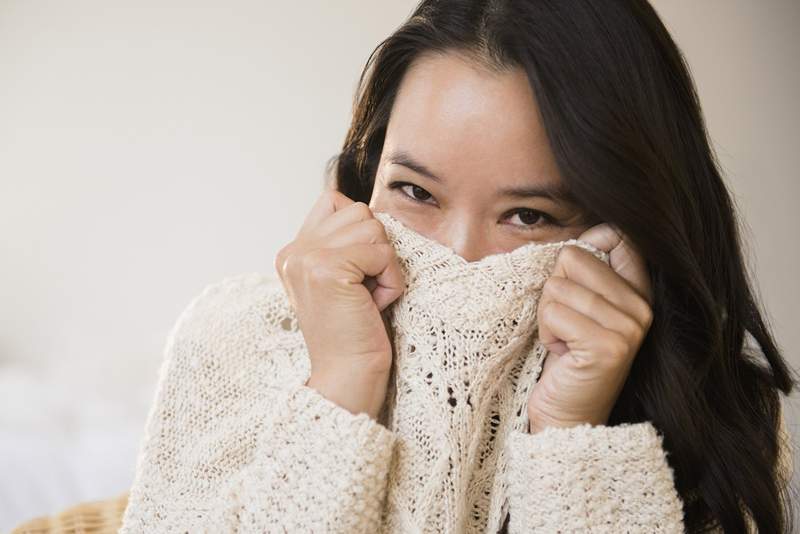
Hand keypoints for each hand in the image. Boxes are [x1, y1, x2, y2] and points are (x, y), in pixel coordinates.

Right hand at [274, 189, 404, 419]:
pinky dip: (390, 280)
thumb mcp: (344, 279)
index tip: (356, 277)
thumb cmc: (357, 331)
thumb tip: (373, 211)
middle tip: (363, 292)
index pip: (335, 201)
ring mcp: (306, 258)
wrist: (348, 377)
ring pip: (373, 228)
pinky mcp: (327, 269)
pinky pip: (382, 253)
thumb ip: (343, 243)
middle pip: (359, 212)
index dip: (361, 235)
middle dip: (375, 250)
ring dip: (385, 266)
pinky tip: (374, 305)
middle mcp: (293, 251)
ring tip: (368, 298)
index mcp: (292, 252)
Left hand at [527, 223, 652, 432]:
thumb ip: (585, 272)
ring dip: (547, 316)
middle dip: (555, 291)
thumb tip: (576, 235)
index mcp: (638, 291)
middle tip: (565, 326)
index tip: (573, 283)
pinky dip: (546, 332)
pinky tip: (562, 353)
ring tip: (564, 342)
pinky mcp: (610, 346)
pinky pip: (554, 312)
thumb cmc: (565, 358)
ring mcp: (630, 326)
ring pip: (558, 286)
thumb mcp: (579, 308)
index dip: (583, 248)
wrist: (567, 417)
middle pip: (574, 256)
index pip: (617, 235)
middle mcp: (642, 306)